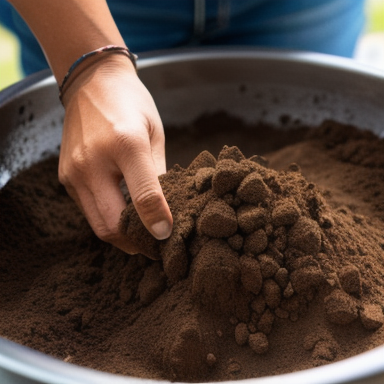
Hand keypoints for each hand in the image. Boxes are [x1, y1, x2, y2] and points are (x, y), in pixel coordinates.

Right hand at [58, 54, 172, 255]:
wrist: (91, 82)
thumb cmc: (132, 105)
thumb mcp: (154, 133)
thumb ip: (158, 173)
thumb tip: (166, 209)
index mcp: (125, 144)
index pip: (144, 198)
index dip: (159, 224)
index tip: (168, 236)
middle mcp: (93, 162)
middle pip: (113, 224)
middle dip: (136, 243)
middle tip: (155, 245)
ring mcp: (74, 171)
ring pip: (98, 224)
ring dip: (121, 236)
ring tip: (141, 235)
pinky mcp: (65, 177)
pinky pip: (88, 210)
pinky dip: (107, 219)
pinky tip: (123, 215)